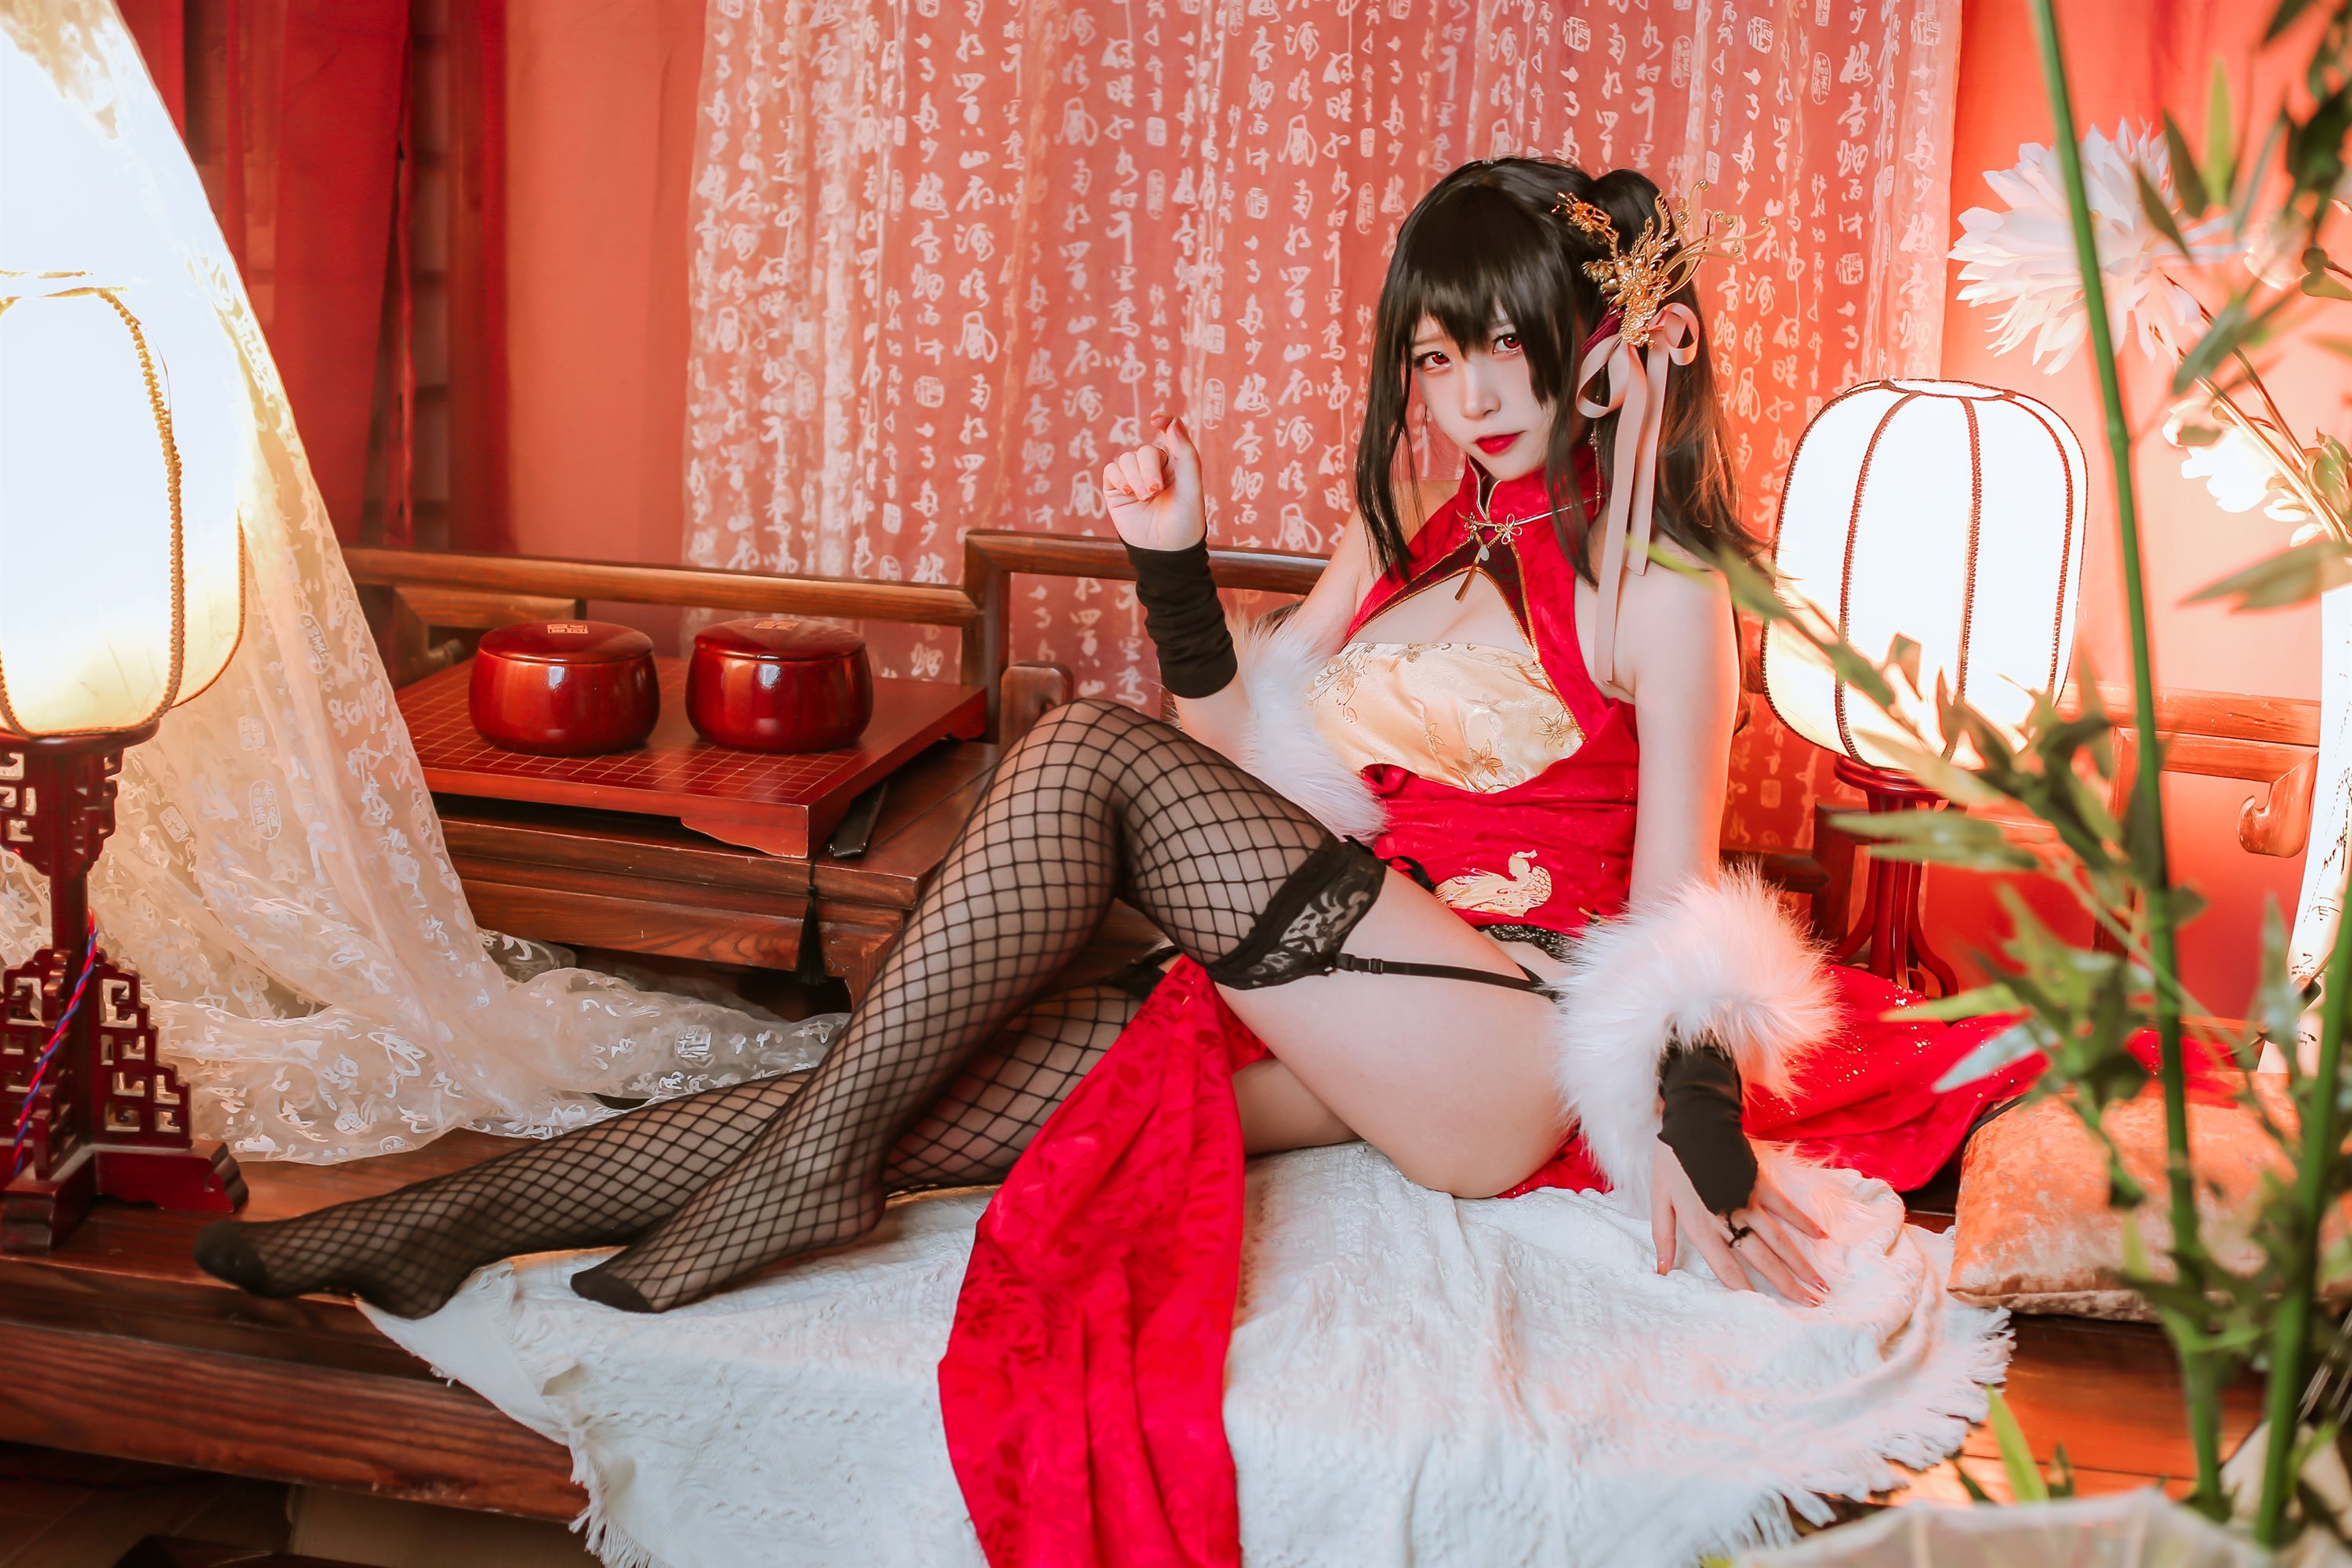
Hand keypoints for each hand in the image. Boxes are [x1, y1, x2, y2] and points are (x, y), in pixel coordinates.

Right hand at [1102, 411, 1205, 551]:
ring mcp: (1134, 478)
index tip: (1156, 420)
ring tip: (1144, 498)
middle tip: (1155, 491)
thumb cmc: (1185, 521)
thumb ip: (1186, 454)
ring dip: (1135, 478)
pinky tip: (1128, 493)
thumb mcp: (1192, 487)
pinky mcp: (1116, 489)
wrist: (1166, 551)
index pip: (1169, 431)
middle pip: (1144, 450)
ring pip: (1127, 459)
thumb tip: (1171, 422)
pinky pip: (1111, 470)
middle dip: (1148, 469)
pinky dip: (1119, 478)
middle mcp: (1154, 467)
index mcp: (1177, 463)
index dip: (1164, 421)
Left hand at [1649, 1141, 1827, 1305]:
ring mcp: (1747, 1202)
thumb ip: (1663, 1236)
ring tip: (1819, 1286)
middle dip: (1786, 1285)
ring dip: (1801, 1264)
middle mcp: (1728, 1220)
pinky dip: (1803, 1223)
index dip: (1744, 1291)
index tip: (1764, 1311)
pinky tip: (1819, 1239)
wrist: (1694, 1121)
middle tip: (1808, 1305)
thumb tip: (1662, 1271)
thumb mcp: (1659, 1199)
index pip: (1726, 1269)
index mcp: (1701, 1227)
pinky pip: (1785, 1208)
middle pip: (1762, 1260)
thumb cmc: (1672, 1161)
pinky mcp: (1760, 1184)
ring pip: (1779, 1240)